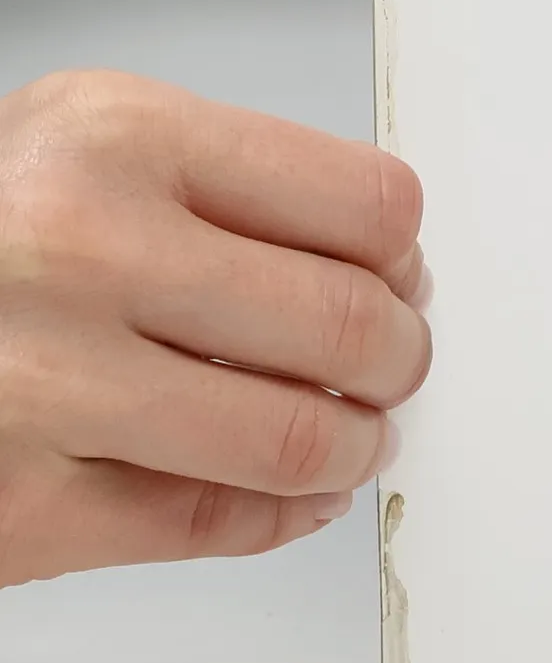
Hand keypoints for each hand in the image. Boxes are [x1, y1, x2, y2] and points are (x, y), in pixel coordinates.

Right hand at [0, 72, 429, 586]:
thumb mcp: (75, 147)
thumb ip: (222, 191)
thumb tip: (387, 266)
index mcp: (113, 137)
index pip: (366, 205)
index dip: (402, 255)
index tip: (401, 276)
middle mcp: (79, 249)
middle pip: (353, 324)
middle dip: (398, 358)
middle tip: (391, 366)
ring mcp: (43, 384)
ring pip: (301, 438)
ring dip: (355, 445)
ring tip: (349, 435)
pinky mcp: (18, 507)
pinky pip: (212, 524)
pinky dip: (281, 516)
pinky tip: (291, 494)